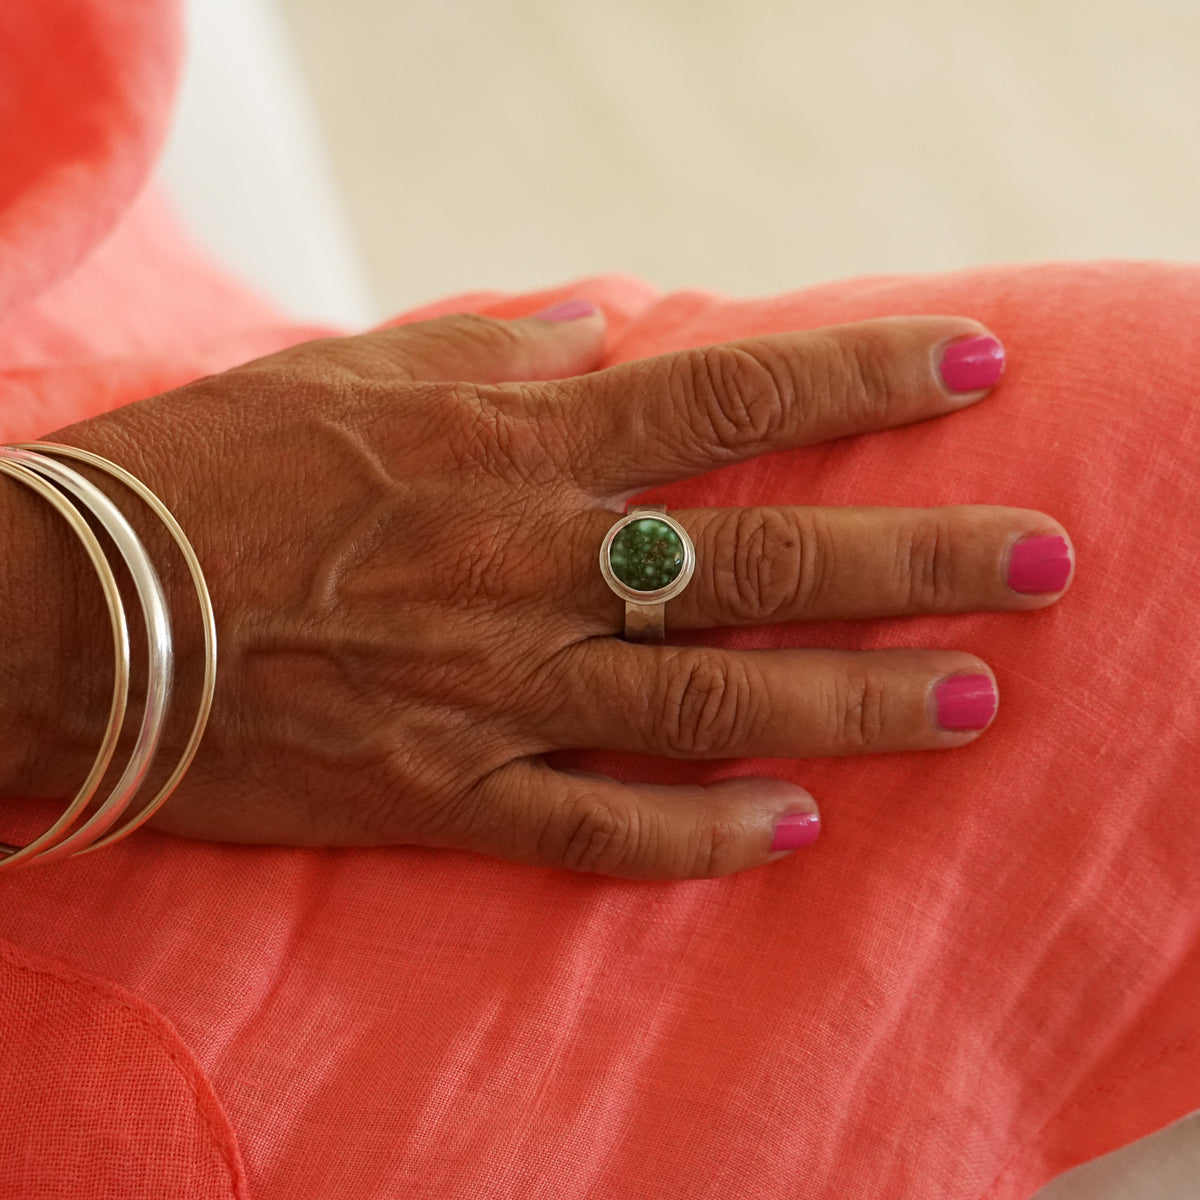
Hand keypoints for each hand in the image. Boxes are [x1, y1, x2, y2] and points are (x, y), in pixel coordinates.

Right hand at [26, 305, 1070, 878]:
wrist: (73, 613)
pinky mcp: (439, 795)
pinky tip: (793, 828)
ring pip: (708, 701)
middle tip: (1042, 565)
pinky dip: (699, 831)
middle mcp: (523, 564)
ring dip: (849, 703)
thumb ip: (495, 345)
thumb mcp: (355, 369)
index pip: (724, 391)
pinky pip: (595, 824)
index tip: (978, 360)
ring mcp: (488, 691)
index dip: (858, 371)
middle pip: (758, 556)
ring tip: (969, 700)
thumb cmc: (214, 473)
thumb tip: (602, 324)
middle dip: (913, 557)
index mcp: (507, 445)